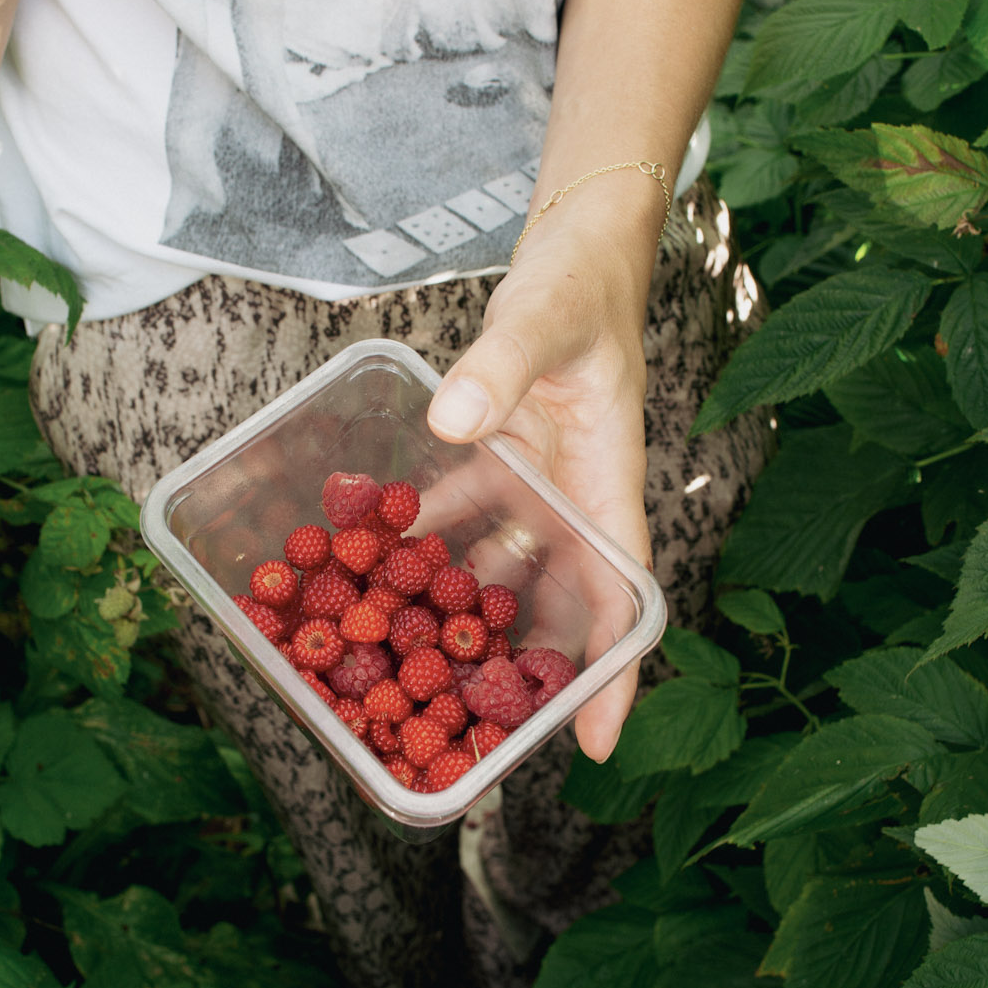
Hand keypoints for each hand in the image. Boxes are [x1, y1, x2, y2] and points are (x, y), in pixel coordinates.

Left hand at [426, 215, 654, 762]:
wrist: (576, 246)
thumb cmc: (580, 282)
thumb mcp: (543, 319)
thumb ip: (501, 365)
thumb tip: (455, 422)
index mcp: (605, 481)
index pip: (618, 593)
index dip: (613, 671)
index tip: (598, 741)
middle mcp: (573, 496)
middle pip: (559, 602)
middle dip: (526, 665)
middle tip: (477, 729)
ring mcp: (534, 482)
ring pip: (502, 568)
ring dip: (461, 612)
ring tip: (410, 665)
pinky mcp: (498, 459)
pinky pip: (458, 517)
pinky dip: (420, 538)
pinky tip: (368, 555)